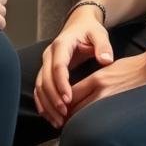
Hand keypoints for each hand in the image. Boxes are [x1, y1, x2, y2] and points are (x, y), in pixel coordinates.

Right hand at [33, 7, 113, 127]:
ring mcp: (45, 63)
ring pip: (39, 86)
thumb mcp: (99, 34)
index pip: (58, 66)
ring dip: (46, 104)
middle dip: (53, 98)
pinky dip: (42, 103)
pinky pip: (39, 89)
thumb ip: (103, 45)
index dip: (61, 83)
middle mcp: (49, 54)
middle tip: (64, 114)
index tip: (68, 99)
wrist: (79, 24)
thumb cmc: (90, 30)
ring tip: (58, 121)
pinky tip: (50, 116)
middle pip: (44, 78)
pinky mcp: (45, 71)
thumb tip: (106, 60)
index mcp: (61, 45)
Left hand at [66, 53, 145, 117]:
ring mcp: (111, 100)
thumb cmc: (132, 68)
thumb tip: (81, 92)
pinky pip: (100, 118)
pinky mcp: (120, 107)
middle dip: (66, 114)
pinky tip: (92, 124)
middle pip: (75, 106)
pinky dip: (93, 122)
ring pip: (86, 115)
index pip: (71, 92)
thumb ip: (94, 80)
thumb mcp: (108, 68)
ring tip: (74, 123)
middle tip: (62, 118)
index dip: (63, 101)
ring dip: (77, 120)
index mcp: (97, 78)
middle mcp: (102, 90)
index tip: (61, 106)